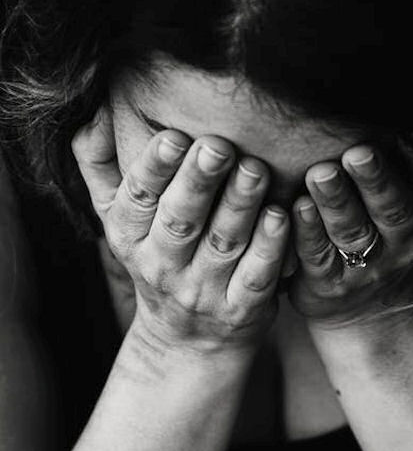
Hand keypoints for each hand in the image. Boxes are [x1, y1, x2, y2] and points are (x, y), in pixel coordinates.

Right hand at [72, 104, 288, 353]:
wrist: (188, 340)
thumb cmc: (158, 257)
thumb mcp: (119, 218)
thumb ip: (100, 165)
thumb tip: (93, 109)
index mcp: (129, 236)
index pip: (138, 199)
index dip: (154, 168)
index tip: (173, 135)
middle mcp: (163, 265)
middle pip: (181, 220)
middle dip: (199, 181)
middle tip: (219, 146)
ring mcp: (203, 291)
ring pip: (223, 243)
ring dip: (240, 205)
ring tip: (256, 169)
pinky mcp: (242, 309)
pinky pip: (256, 276)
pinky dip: (269, 247)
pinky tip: (281, 216)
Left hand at [288, 137, 412, 327]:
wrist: (374, 311)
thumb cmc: (388, 231)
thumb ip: (404, 161)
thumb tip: (383, 97)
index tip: (397, 132)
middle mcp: (407, 241)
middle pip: (392, 208)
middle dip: (375, 179)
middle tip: (358, 152)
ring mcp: (370, 267)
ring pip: (353, 232)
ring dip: (336, 201)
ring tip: (320, 174)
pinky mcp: (331, 285)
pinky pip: (318, 256)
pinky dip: (307, 232)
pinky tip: (296, 207)